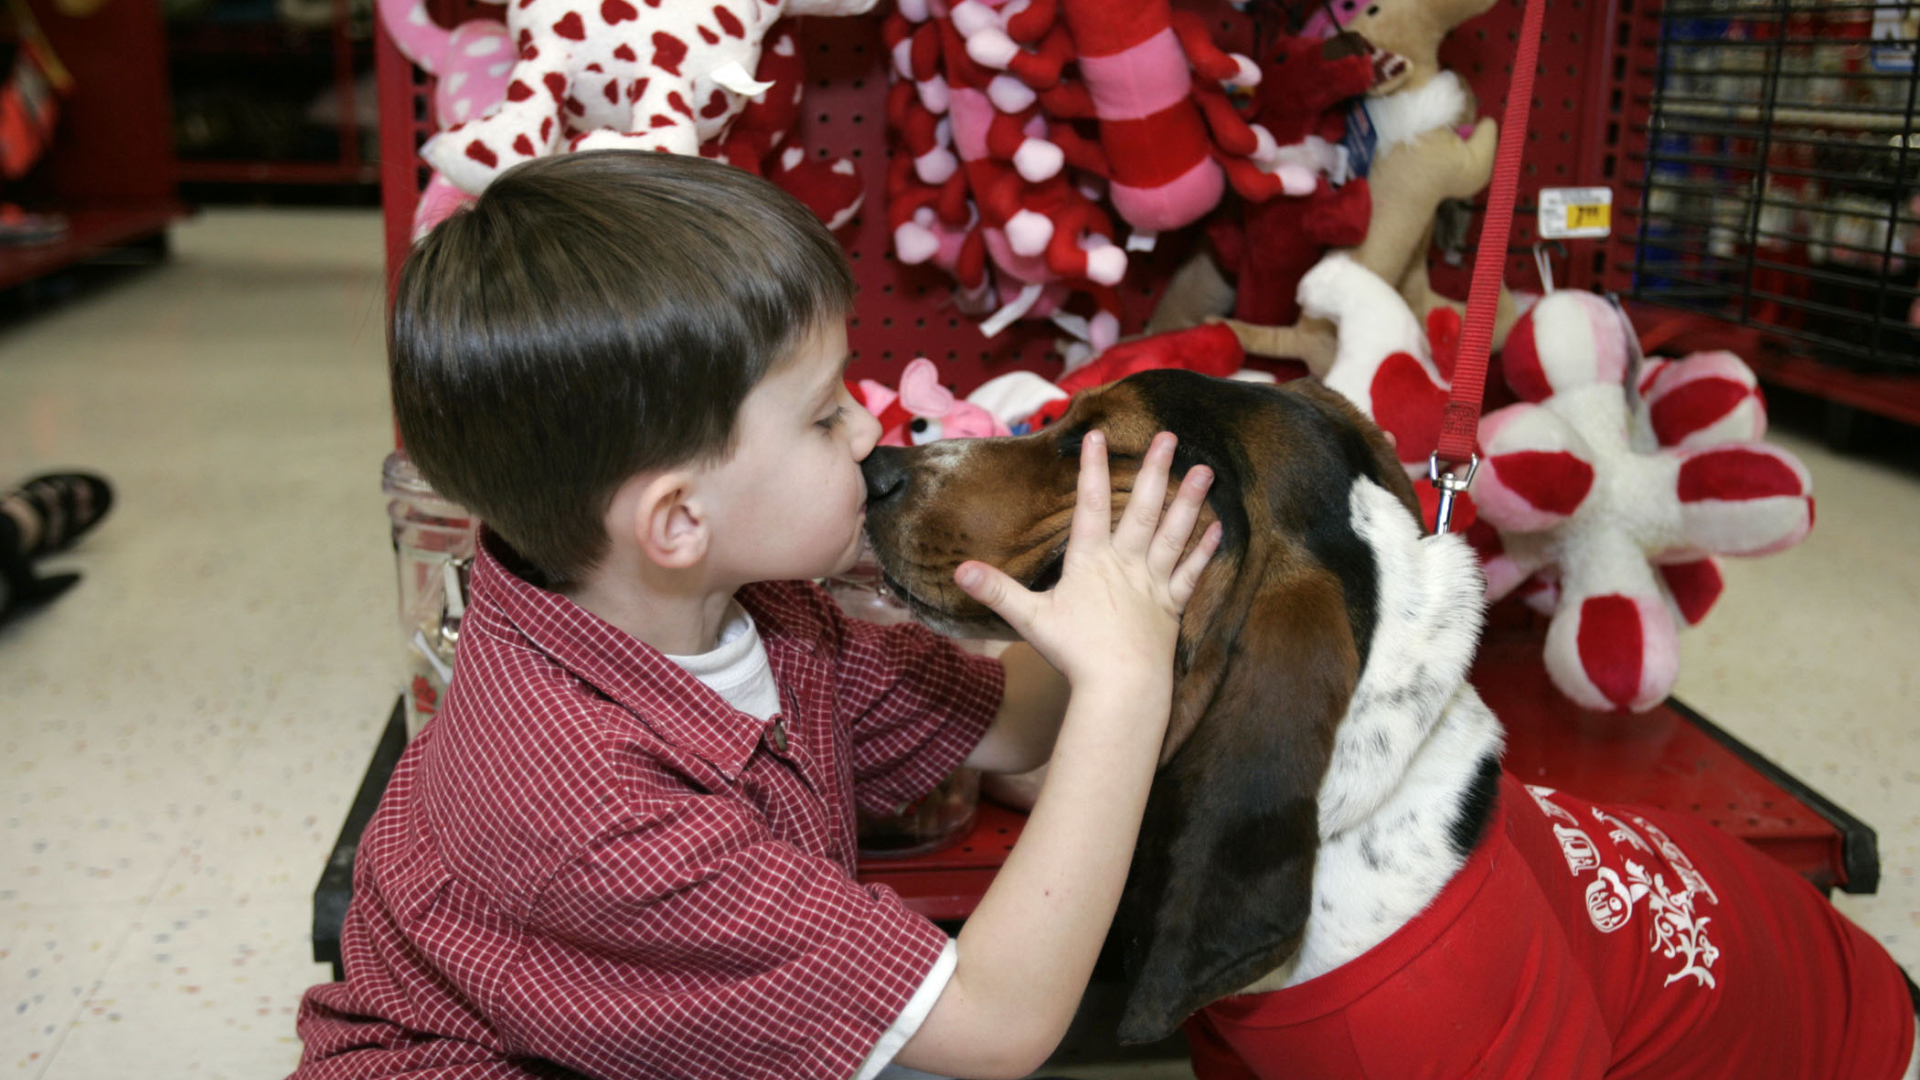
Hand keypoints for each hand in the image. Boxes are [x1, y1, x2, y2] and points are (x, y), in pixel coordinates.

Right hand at [953, 431, 1219, 690]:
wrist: (1121, 687)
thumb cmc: (1075, 653)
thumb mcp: (1030, 619)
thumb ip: (997, 591)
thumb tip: (960, 570)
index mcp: (1091, 562)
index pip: (1090, 505)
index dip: (1092, 468)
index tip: (1096, 435)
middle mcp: (1126, 564)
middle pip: (1143, 510)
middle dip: (1155, 471)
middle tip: (1168, 437)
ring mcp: (1152, 584)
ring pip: (1174, 534)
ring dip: (1190, 501)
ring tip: (1206, 470)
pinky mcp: (1171, 607)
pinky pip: (1191, 573)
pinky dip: (1204, 550)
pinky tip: (1218, 527)